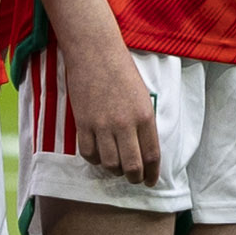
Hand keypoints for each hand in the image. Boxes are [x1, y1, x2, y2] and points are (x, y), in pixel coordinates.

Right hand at [29, 31, 156, 182]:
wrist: (95, 53)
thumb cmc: (122, 70)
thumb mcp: (142, 95)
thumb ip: (143, 122)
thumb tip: (142, 148)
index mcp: (145, 115)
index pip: (152, 155)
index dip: (152, 173)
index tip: (151, 181)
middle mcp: (125, 124)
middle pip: (132, 166)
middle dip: (135, 178)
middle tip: (134, 178)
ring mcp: (102, 126)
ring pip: (109, 164)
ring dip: (114, 171)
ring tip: (116, 166)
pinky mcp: (83, 124)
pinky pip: (88, 154)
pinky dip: (94, 160)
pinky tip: (99, 155)